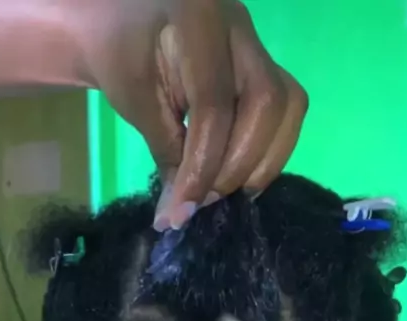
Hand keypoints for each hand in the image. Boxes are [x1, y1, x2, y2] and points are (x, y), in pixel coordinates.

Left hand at [79, 0, 307, 228]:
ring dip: (262, 162)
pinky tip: (237, 175)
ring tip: (222, 191)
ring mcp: (257, 44)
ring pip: (288, 107)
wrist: (119, 19)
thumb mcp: (133, 100)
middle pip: (266, 103)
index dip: (203, 166)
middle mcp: (239, 25)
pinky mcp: (264, 66)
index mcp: (197, 18)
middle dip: (239, 165)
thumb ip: (165, 151)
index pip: (214, 104)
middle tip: (205, 199)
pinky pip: (285, 112)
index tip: (183, 209)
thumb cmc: (118, 53)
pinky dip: (266, 151)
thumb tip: (183, 214)